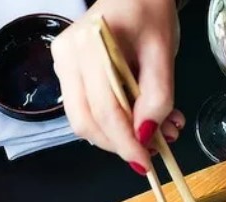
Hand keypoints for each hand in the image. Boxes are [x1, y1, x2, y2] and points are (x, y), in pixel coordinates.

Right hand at [52, 0, 184, 173]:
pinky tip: (136, 121)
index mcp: (89, 44)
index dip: (125, 142)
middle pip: (87, 121)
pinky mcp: (66, 74)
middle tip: (151, 151)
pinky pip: (85, 111)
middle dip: (119, 144)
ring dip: (116, 138)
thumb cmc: (150, 15)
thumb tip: (145, 136)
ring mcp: (62, 66)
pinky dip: (111, 125)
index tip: (145, 163)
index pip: (105, 108)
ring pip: (83, 121)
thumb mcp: (163, 53)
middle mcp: (66, 56)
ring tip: (151, 134)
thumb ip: (158, 96)